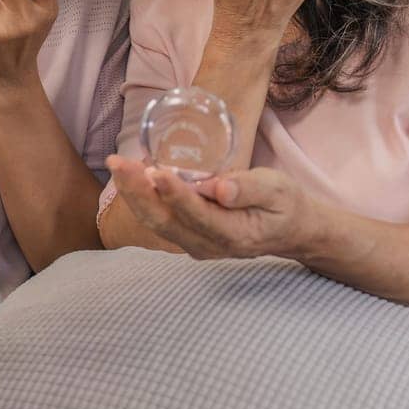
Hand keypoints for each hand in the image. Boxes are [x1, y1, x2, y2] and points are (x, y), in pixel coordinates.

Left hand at [105, 155, 323, 260]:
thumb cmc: (285, 204)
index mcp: (234, 235)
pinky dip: (142, 197)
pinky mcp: (188, 236)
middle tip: (118, 163)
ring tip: (117, 164)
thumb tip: (219, 188)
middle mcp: (209, 246)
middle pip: (164, 222)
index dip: (175, 195)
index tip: (155, 172)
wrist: (291, 230)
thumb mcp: (278, 190)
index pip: (197, 216)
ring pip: (156, 222)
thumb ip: (250, 189)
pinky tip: (131, 174)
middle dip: (137, 192)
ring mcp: (196, 244)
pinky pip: (159, 219)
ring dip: (133, 194)